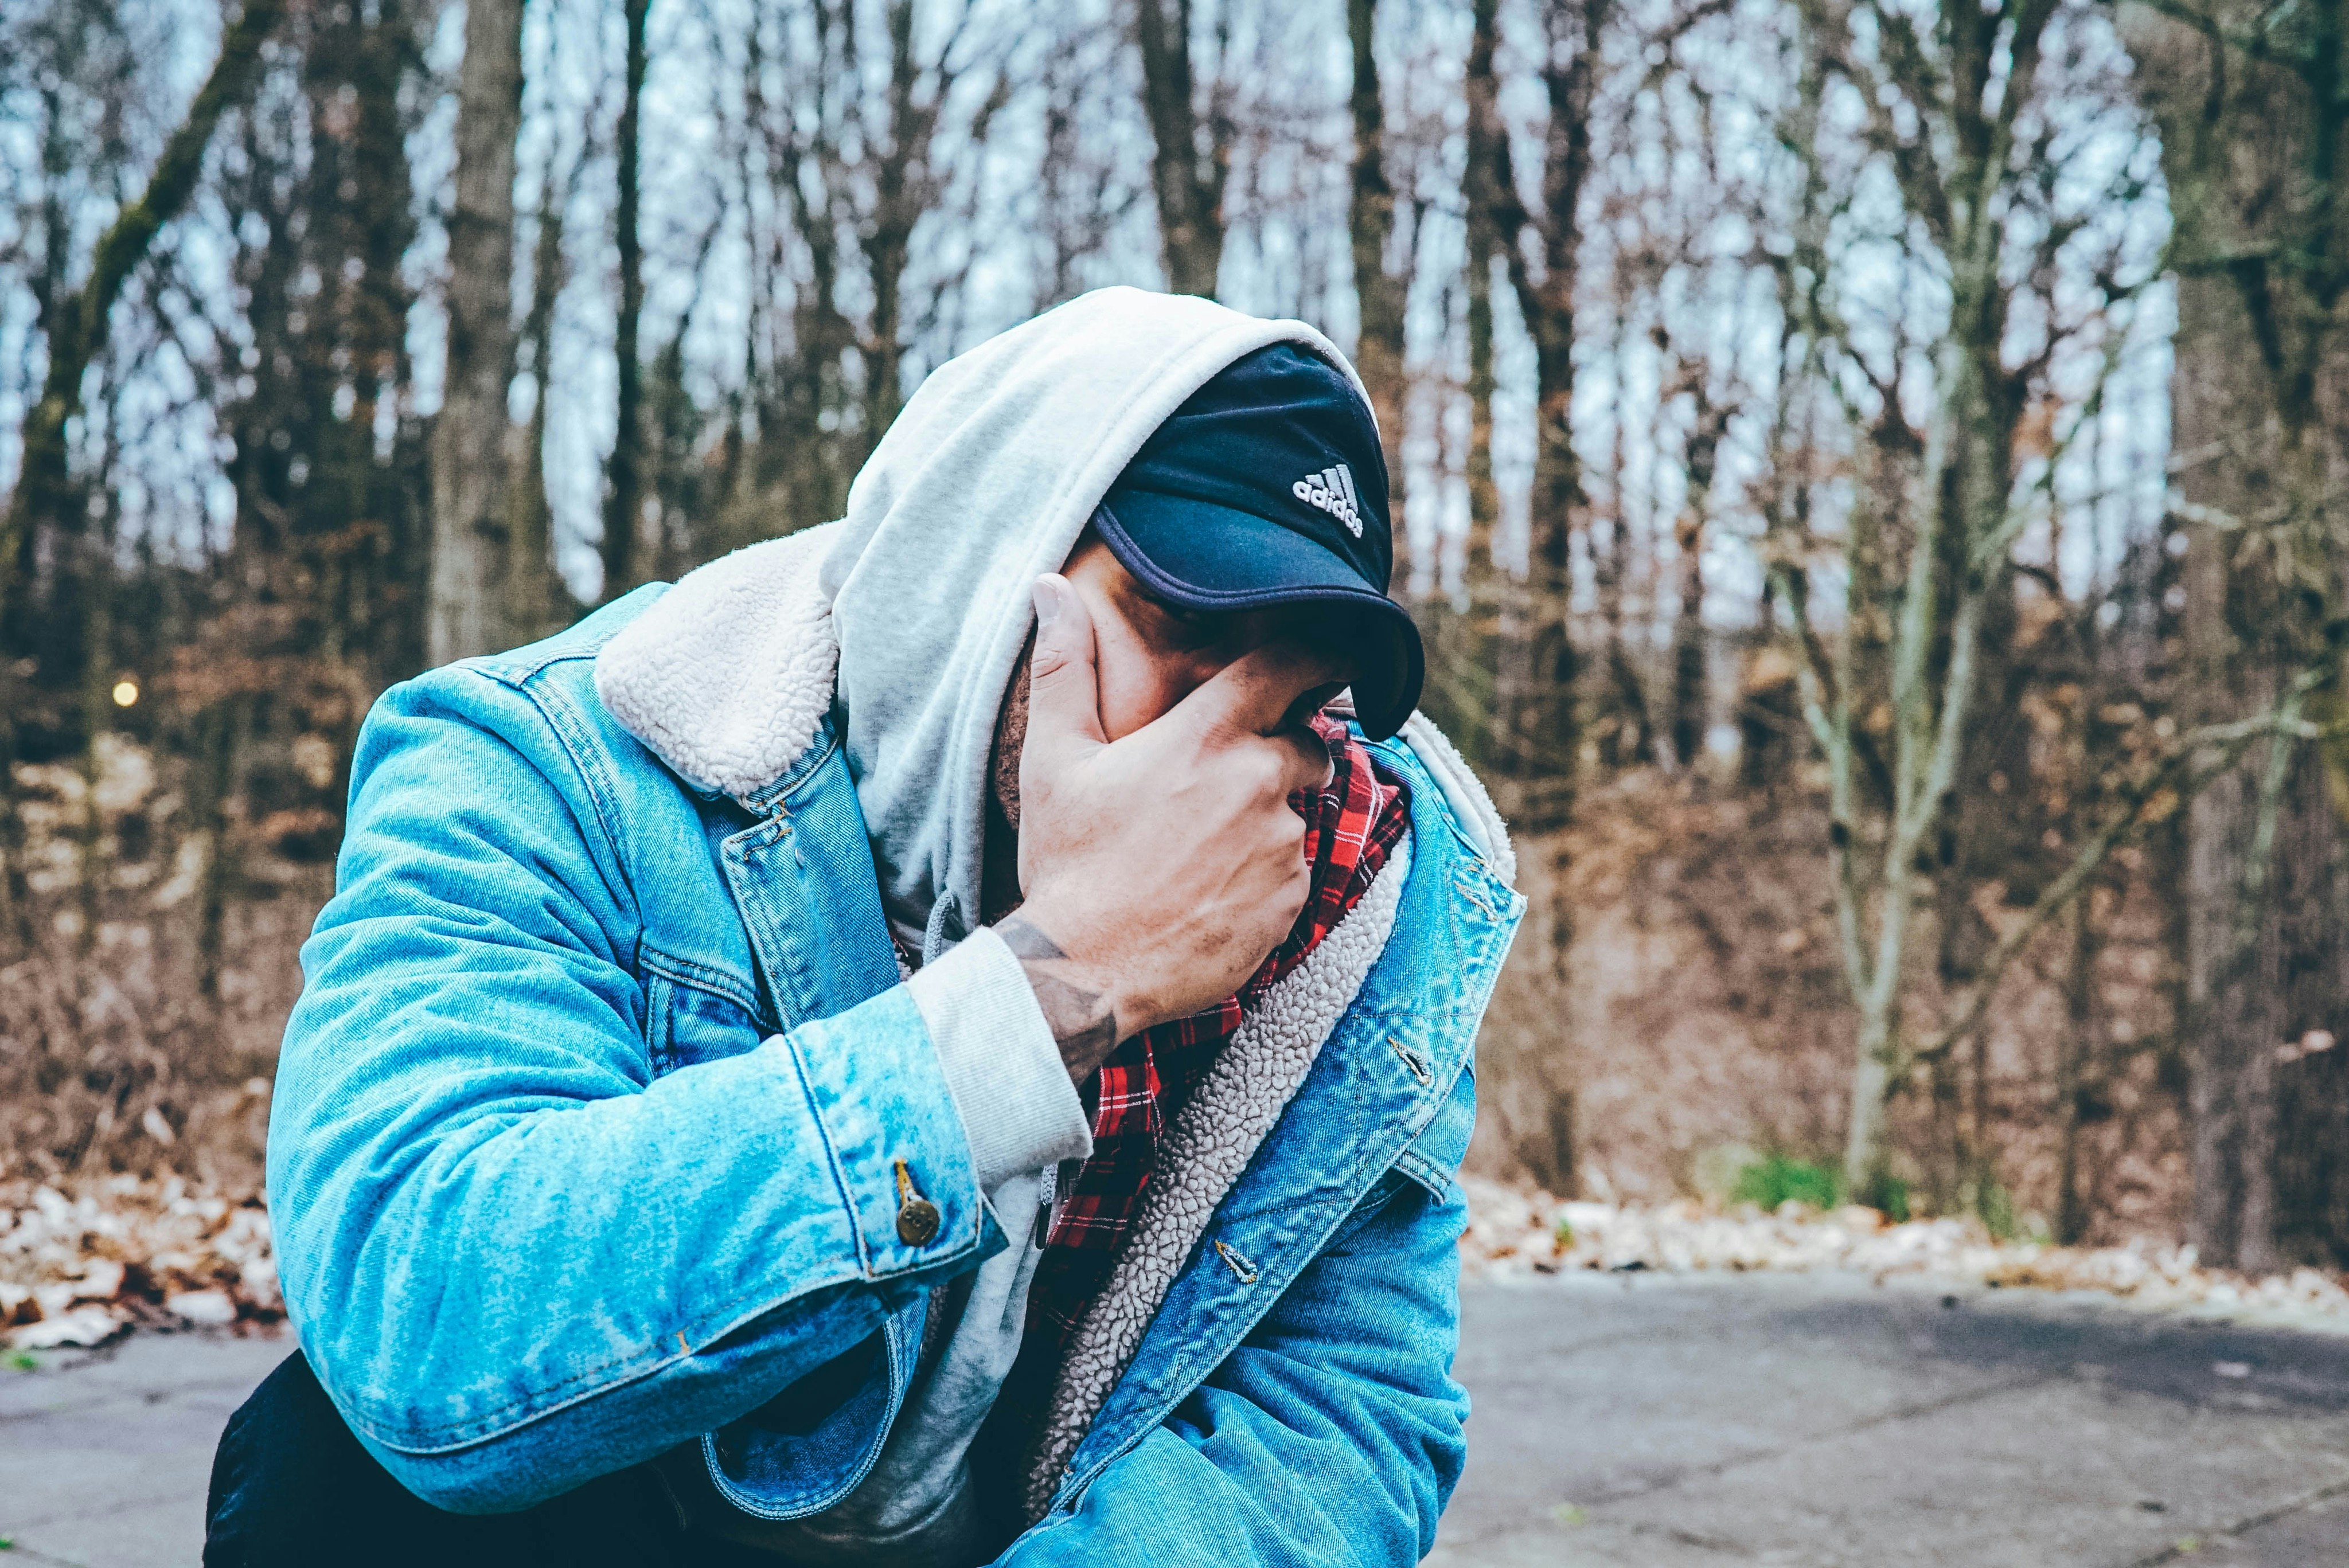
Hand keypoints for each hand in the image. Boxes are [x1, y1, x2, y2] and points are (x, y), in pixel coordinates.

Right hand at [1002, 574, 1336, 1079]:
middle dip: (1279, 752)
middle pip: (1305, 745)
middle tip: (1218, 783)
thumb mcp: (1055, 758)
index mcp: (1206, 737)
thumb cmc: (1067, 862)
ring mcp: (1281, 847)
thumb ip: (1063, 666)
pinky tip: (1209, 893)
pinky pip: (1292, 874)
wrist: (1084, 972)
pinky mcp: (1289, 903)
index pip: (1289, 668)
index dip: (1321, 654)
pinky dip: (1263, 876)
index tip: (1339, 656)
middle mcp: (1258, 784)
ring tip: (1198, 851)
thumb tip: (1047, 589)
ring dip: (1265, 820)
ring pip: (1295, 814)